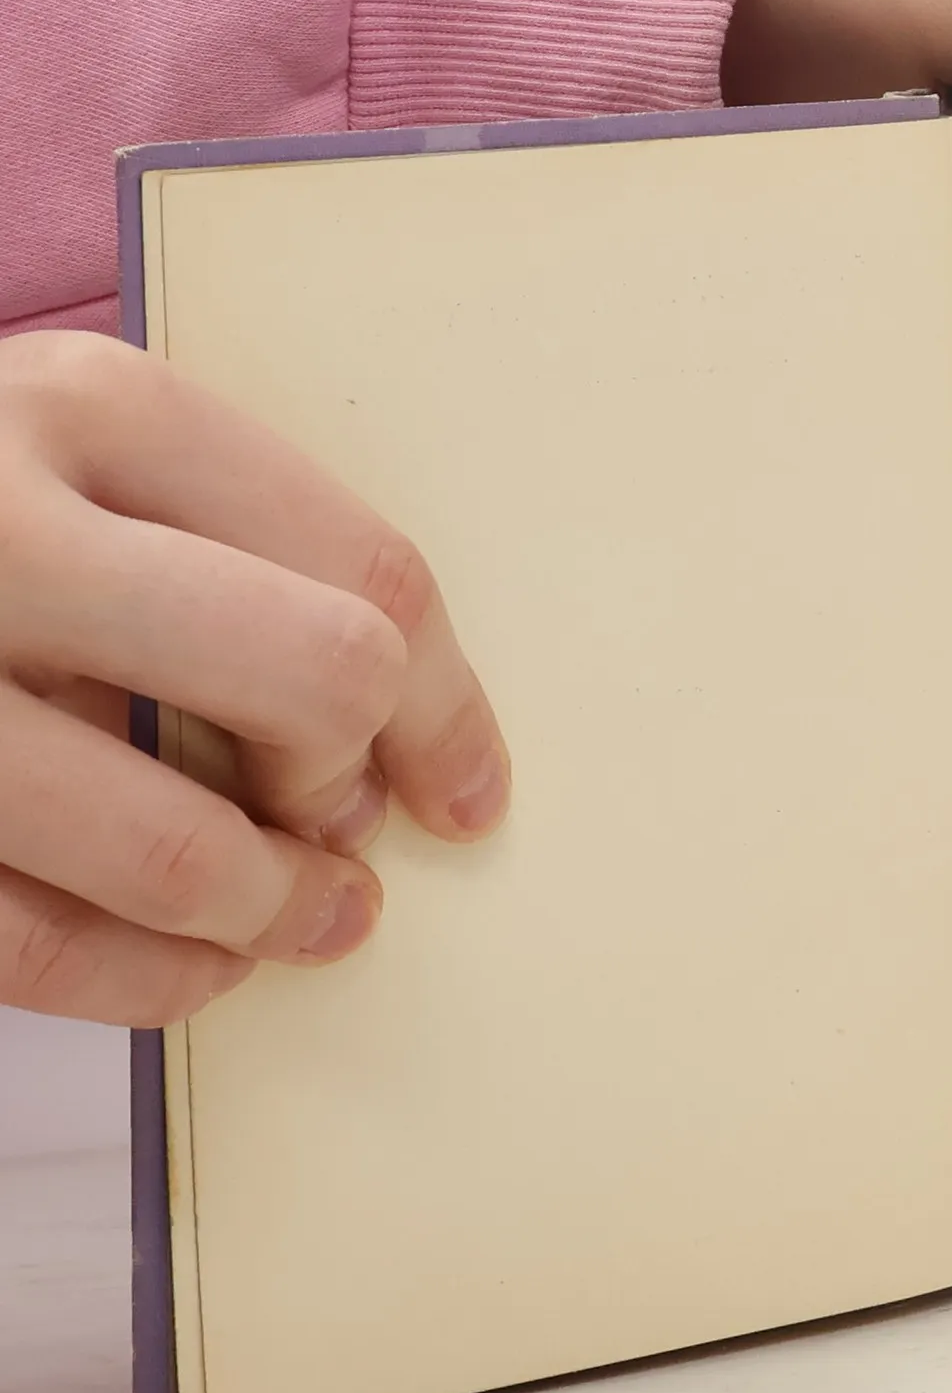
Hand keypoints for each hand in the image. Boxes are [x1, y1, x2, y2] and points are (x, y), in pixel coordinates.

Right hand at [0, 334, 511, 1027]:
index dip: (451, 708)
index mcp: (90, 410)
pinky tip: (200, 969)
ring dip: (278, 909)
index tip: (468, 791)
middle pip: (316, 675)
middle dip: (355, 779)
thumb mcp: (78, 465)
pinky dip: (156, 982)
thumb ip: (227, 556)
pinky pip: (40, 949)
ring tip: (309, 917)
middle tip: (346, 822)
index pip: (367, 571)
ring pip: (180, 847)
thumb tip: (414, 747)